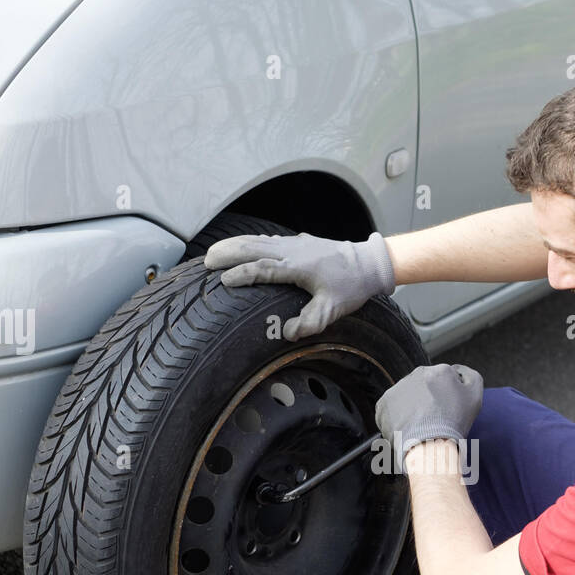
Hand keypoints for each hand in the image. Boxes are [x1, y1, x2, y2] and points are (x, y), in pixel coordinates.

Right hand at [202, 231, 396, 340]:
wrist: (368, 263)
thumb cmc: (350, 287)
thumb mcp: (332, 310)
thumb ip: (310, 322)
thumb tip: (287, 334)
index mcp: (298, 266)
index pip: (263, 269)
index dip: (242, 274)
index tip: (224, 281)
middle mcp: (293, 251)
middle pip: (253, 247)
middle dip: (228, 253)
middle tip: (206, 262)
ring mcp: (294, 244)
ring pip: (257, 241)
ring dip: (234, 245)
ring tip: (213, 253)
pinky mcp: (296, 243)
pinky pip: (266, 240)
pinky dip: (248, 243)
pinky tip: (239, 248)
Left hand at [374, 364, 483, 470]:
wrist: (429, 444)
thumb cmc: (454, 423)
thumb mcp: (475, 396)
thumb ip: (469, 375)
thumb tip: (457, 369)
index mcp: (440, 370)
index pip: (443, 380)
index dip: (447, 397)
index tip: (447, 411)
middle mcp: (417, 374)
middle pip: (424, 387)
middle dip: (429, 400)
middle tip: (434, 420)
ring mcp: (398, 387)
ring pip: (408, 396)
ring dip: (413, 407)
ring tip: (421, 426)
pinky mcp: (384, 402)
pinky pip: (392, 408)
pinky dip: (398, 417)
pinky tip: (408, 427)